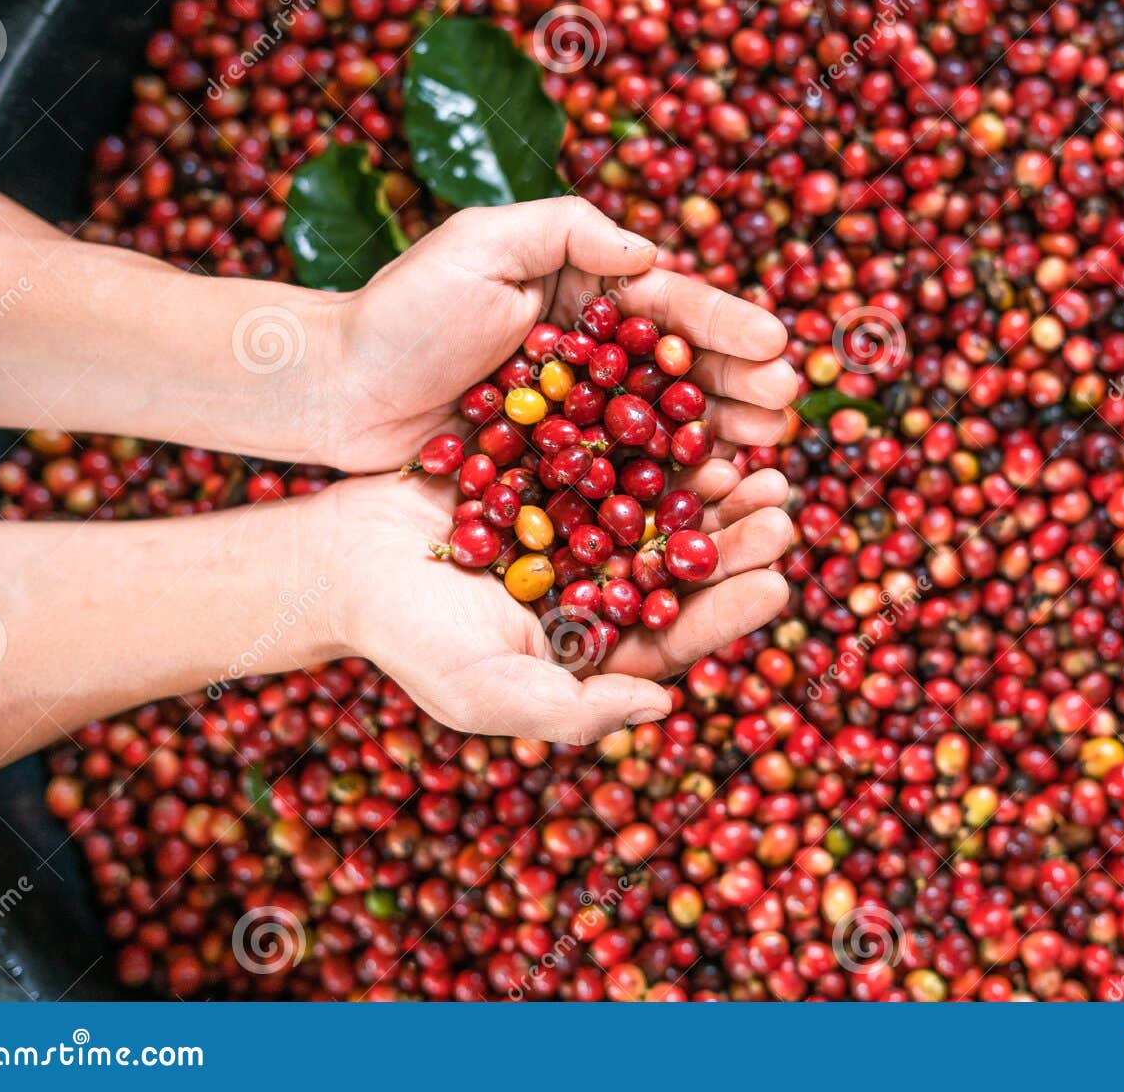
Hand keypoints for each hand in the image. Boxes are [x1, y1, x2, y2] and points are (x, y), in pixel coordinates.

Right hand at [317, 465, 792, 745]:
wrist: (339, 560)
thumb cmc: (408, 637)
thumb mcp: (487, 692)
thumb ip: (574, 710)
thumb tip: (665, 706)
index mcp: (597, 648)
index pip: (680, 633)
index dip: (731, 609)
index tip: (779, 581)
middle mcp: (602, 587)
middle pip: (686, 564)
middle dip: (739, 538)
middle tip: (784, 505)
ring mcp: (583, 528)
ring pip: (663, 506)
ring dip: (711, 485)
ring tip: (757, 457)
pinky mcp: (559, 473)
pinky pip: (620, 453)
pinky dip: (656, 436)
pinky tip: (692, 412)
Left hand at [318, 197, 797, 472]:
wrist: (334, 391)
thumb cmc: (401, 312)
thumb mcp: (482, 244)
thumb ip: (568, 234)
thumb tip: (653, 250)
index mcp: (584, 295)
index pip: (670, 306)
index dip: (724, 325)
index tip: (774, 344)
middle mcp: (593, 357)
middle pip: (682, 369)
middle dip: (739, 384)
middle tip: (783, 406)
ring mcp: (579, 419)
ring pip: (664, 427)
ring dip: (720, 437)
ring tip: (765, 450)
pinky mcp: (557, 474)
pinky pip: (622, 480)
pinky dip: (668, 489)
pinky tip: (709, 500)